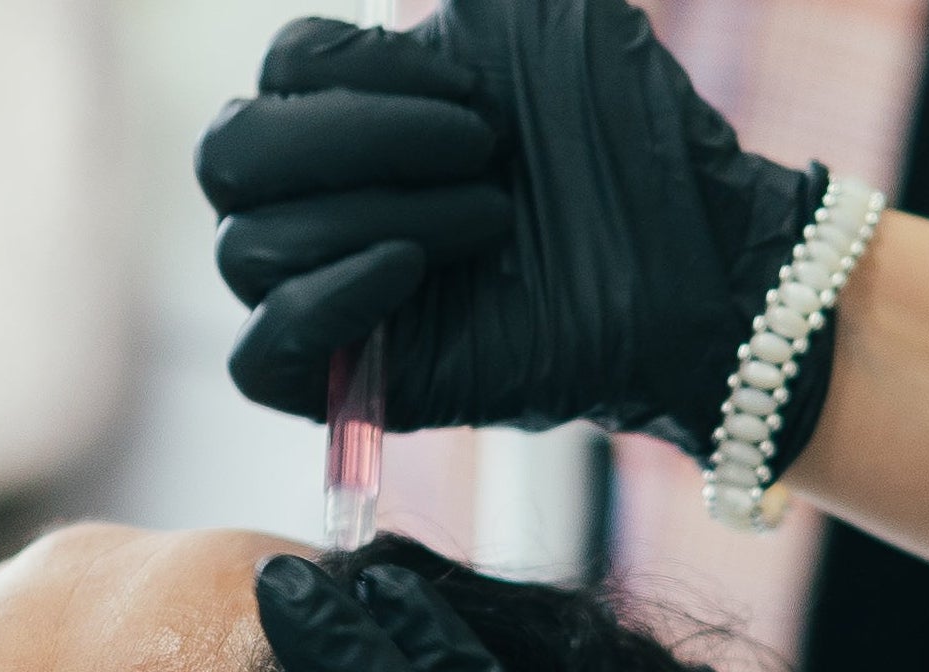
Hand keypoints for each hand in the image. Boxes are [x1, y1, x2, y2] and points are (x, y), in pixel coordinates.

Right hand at [195, 0, 821, 453]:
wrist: (701, 257)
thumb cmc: (632, 138)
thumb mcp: (549, 18)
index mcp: (353, 112)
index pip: (278, 74)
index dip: (361, 69)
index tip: (477, 91)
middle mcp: (326, 200)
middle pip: (227, 157)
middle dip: (349, 140)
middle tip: (479, 151)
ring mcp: (334, 292)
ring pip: (248, 250)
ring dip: (378, 214)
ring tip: (492, 219)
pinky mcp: (356, 379)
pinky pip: (259, 357)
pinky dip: (318, 306)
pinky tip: (408, 271)